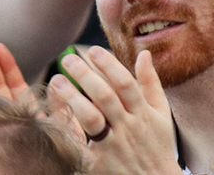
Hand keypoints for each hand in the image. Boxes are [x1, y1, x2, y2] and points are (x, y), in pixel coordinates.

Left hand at [51, 47, 176, 174]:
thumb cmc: (158, 145)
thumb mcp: (161, 114)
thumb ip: (150, 83)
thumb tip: (144, 53)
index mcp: (143, 113)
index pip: (125, 83)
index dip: (109, 64)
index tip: (92, 49)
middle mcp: (128, 127)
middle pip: (105, 96)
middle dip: (85, 75)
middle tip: (68, 58)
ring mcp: (113, 146)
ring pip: (91, 118)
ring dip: (72, 97)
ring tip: (57, 80)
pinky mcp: (99, 163)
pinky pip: (80, 145)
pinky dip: (67, 130)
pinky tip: (52, 114)